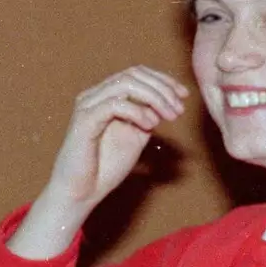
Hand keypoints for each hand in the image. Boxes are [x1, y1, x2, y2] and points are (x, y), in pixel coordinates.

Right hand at [10, 67, 189, 258]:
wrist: (81, 192)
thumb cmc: (105, 167)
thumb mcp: (135, 138)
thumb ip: (147, 118)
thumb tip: (165, 104)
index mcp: (106, 97)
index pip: (136, 74)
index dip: (163, 80)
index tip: (184, 95)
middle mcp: (95, 96)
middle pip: (133, 74)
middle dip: (162, 88)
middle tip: (180, 108)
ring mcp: (88, 105)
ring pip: (126, 84)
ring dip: (154, 98)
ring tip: (169, 116)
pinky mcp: (85, 120)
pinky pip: (114, 104)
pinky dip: (137, 111)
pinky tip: (149, 125)